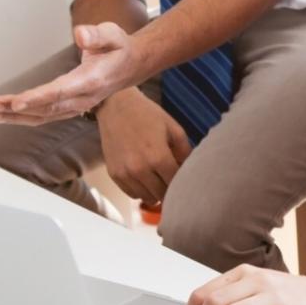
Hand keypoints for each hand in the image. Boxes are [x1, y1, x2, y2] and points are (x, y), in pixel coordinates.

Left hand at [0, 23, 142, 124]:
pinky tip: (5, 114)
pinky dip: (23, 117)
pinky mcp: (70, 108)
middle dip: (17, 109)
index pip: (61, 91)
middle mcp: (83, 98)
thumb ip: (96, 35)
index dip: (38, 97)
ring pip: (42, 115)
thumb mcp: (112, 34)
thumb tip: (80, 35)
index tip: (17, 103)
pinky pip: (44, 116)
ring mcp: (77, 106)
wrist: (131, 66)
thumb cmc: (118, 48)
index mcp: (92, 80)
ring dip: (15, 116)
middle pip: (46, 107)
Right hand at [95, 88, 190, 204]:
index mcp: (158, 157)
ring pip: (147, 198)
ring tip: (159, 177)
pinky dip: (141, 190)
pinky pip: (132, 194)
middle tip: (173, 178)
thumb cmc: (148, 115)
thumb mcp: (174, 129)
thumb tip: (192, 171)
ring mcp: (124, 173)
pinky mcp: (113, 174)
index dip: (183, 183)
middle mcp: (139, 169)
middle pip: (162, 194)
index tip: (186, 179)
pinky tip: (146, 177)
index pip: (176, 184)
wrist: (116, 106)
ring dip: (156, 191)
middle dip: (170, 188)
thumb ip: (185, 152)